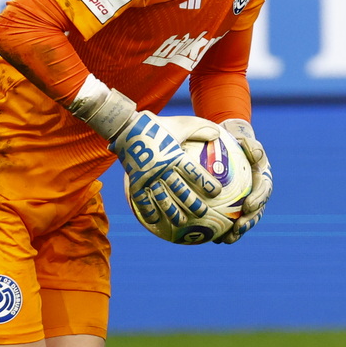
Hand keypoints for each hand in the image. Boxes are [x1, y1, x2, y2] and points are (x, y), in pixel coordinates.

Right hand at [71, 82, 221, 227]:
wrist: (126, 127)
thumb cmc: (158, 126)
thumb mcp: (180, 124)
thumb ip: (200, 129)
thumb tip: (219, 133)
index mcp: (174, 155)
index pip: (193, 171)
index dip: (206, 182)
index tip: (217, 192)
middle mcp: (161, 168)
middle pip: (180, 189)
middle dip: (192, 203)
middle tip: (203, 213)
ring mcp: (147, 176)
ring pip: (162, 198)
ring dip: (172, 211)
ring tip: (182, 222)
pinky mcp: (134, 181)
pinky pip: (141, 199)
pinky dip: (148, 210)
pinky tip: (155, 220)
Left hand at [215, 119, 272, 244]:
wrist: (229, 148)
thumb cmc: (236, 141)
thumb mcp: (244, 138)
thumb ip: (251, 145)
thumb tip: (255, 153)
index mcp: (262, 178)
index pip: (263, 190)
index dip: (258, 200)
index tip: (248, 206)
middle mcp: (256, 193)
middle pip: (256, 211)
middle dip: (249, 222)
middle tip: (238, 229)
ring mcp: (244, 202)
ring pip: (243, 220)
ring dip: (237, 232)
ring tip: (226, 240)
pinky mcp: (232, 208)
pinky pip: (227, 221)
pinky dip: (221, 230)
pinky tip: (210, 238)